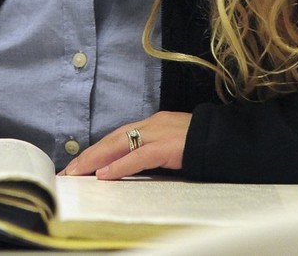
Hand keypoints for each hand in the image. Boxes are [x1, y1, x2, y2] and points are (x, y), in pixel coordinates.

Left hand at [59, 111, 191, 178]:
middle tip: (69, 170)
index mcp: (154, 123)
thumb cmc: (203, 144)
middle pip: (113, 138)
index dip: (97, 149)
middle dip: (89, 155)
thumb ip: (154, 151)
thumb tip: (130, 166)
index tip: (79, 164)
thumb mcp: (173, 145)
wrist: (227, 139)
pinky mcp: (168, 146)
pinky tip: (105, 175)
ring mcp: (160, 133)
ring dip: (96, 159)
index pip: (119, 135)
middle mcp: (153, 124)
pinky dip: (119, 165)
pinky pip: (138, 156)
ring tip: (79, 172)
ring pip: (120, 144)